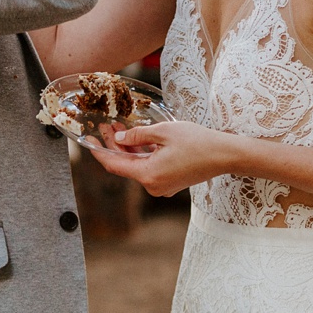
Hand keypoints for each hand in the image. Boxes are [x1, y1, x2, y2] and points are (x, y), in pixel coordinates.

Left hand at [92, 119, 241, 195]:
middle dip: (114, 145)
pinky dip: (141, 155)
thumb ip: (137, 135)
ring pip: (137, 166)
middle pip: (125, 166)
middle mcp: (153, 185)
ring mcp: (162, 186)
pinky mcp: (170, 182)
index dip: (99, 152)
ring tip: (120, 127)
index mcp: (148, 175)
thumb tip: (120, 138)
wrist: (224, 155)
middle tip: (107, 125)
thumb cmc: (197, 142)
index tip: (88, 139)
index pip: (114, 166)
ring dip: (128, 148)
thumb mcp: (163, 132)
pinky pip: (149, 168)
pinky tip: (137, 139)